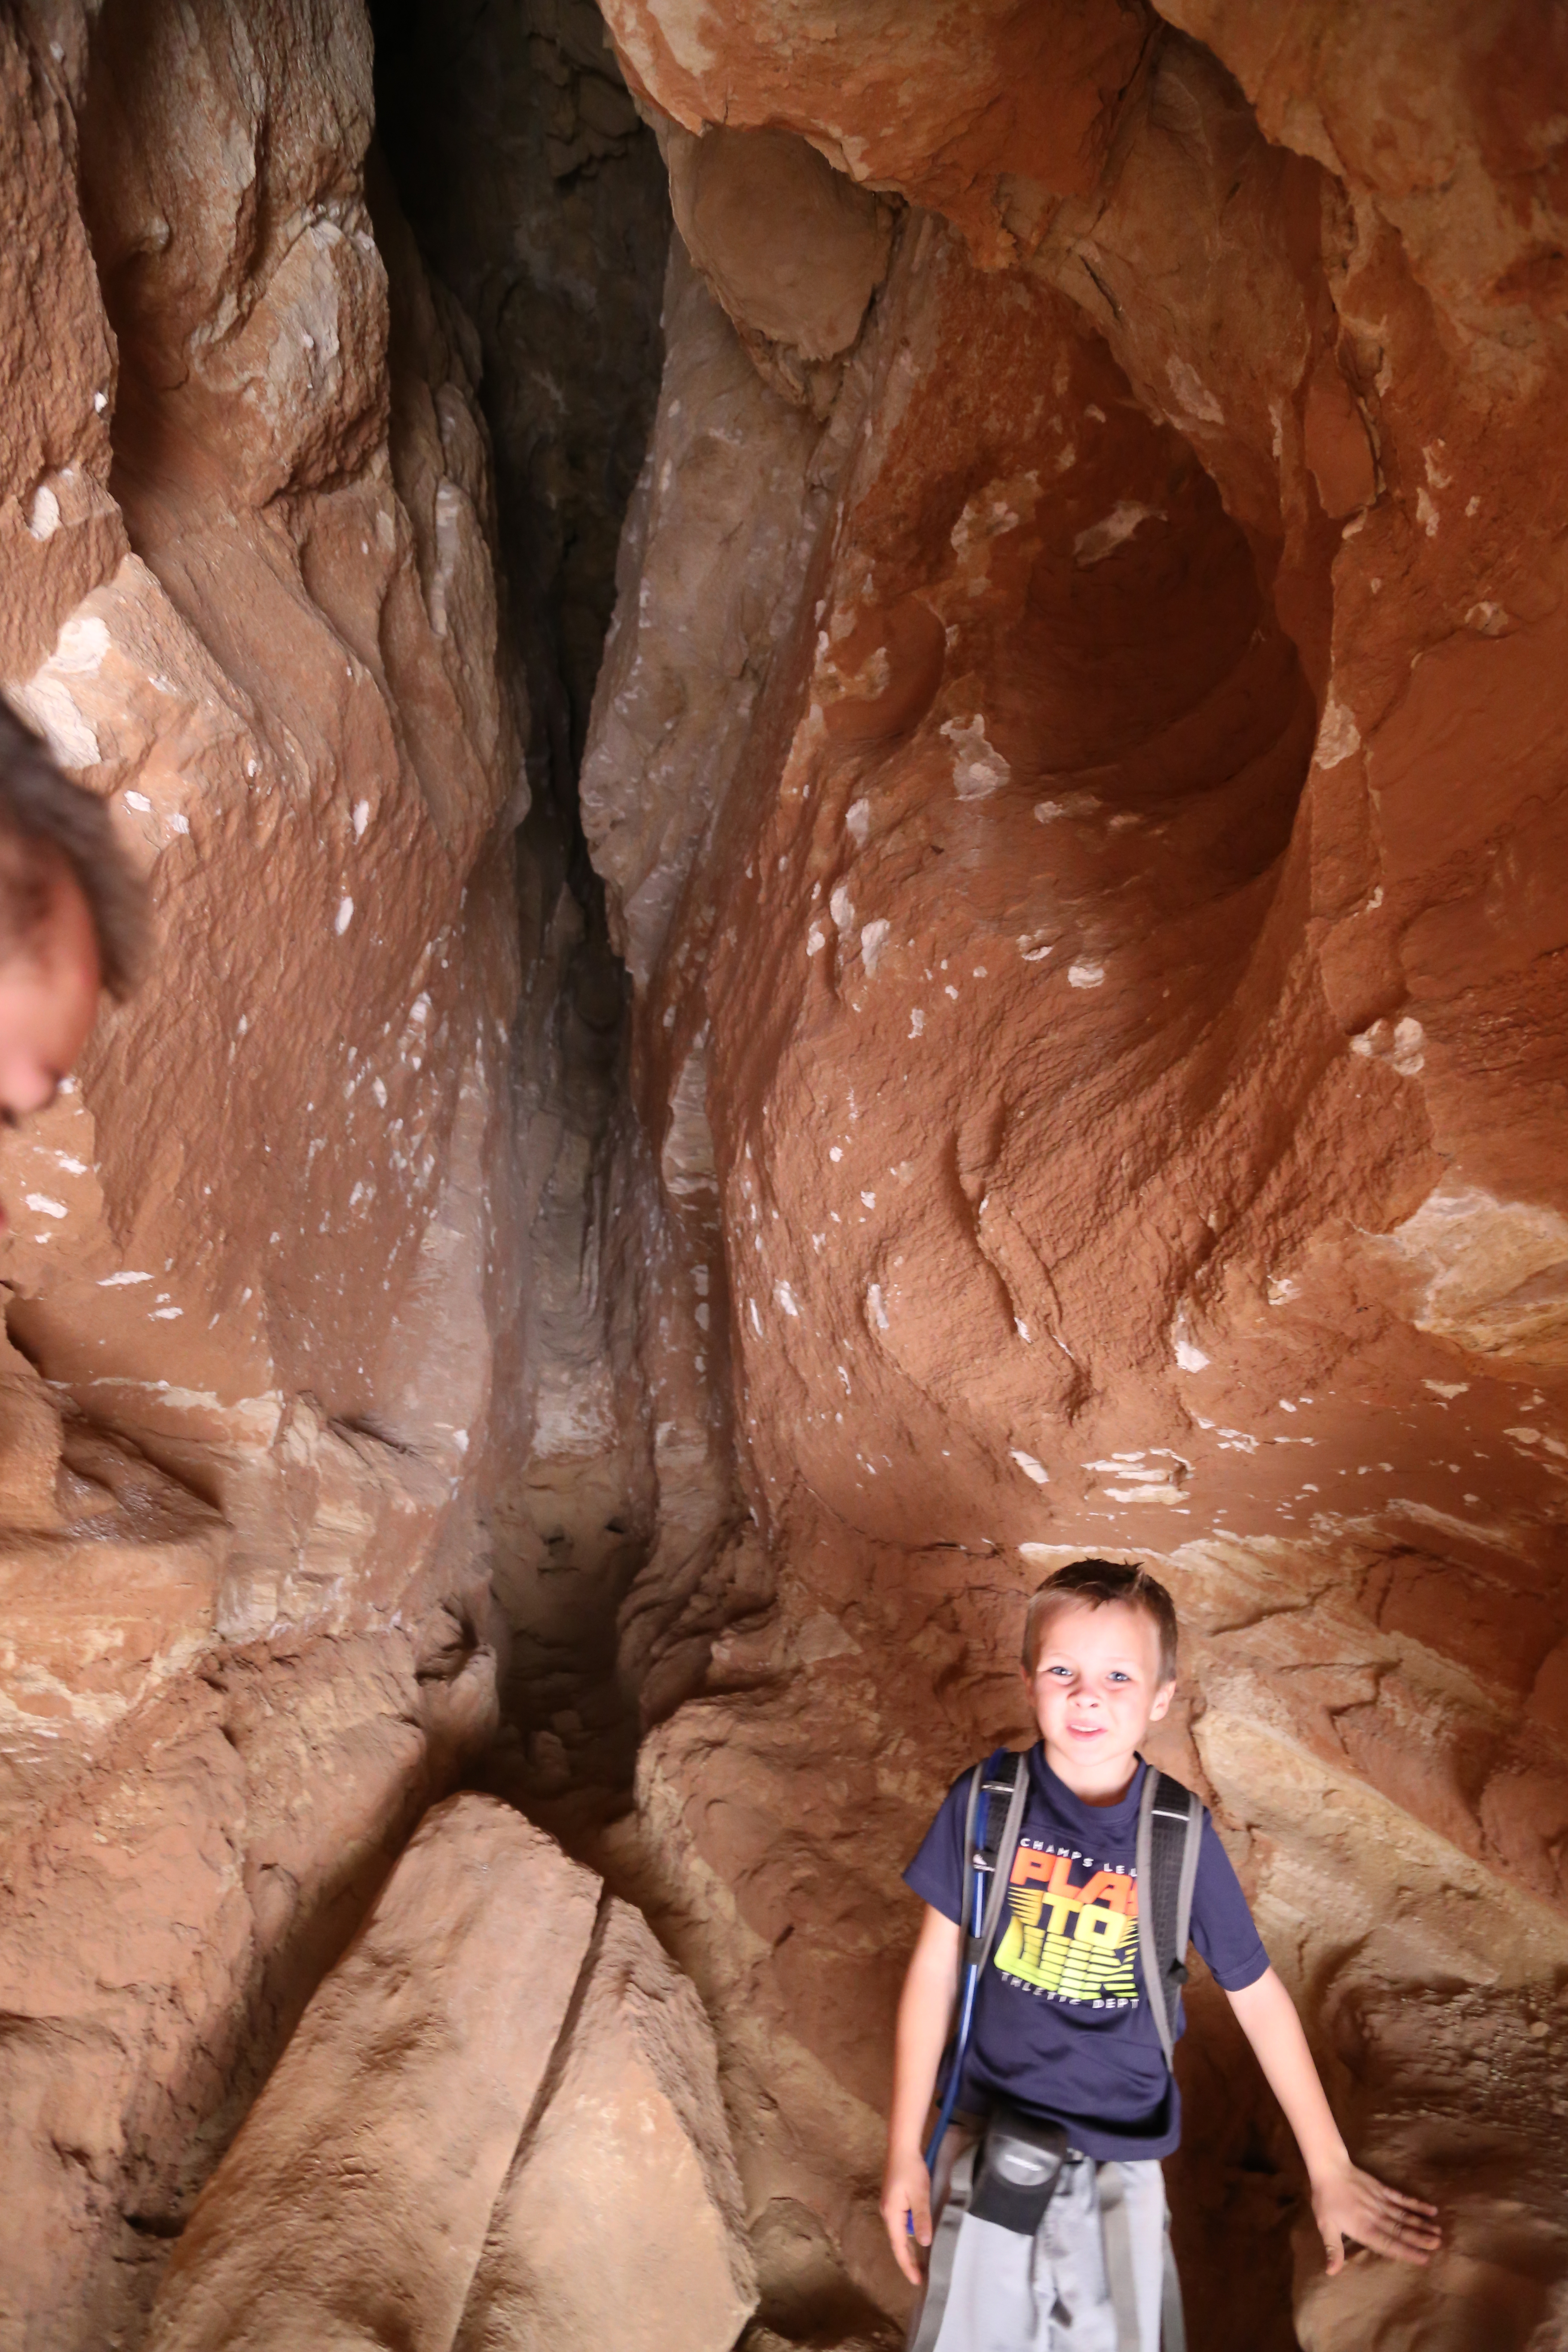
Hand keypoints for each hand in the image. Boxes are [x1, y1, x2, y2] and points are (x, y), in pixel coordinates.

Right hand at [881, 2144, 932, 2284]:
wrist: (902, 2146)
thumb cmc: (911, 2170)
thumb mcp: (920, 2195)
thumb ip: (921, 2218)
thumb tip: (923, 2243)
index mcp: (892, 2214)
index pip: (899, 2246)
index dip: (907, 2264)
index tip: (916, 2281)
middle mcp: (887, 2212)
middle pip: (897, 2242)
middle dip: (907, 2259)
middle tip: (919, 2276)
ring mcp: (889, 2205)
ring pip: (899, 2232)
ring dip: (908, 2247)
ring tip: (919, 2261)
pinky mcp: (894, 2198)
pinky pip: (900, 2223)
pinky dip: (908, 2234)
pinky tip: (916, 2234)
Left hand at [1311, 2160, 1440, 2272]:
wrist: (1329, 2168)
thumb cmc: (1325, 2200)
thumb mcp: (1325, 2226)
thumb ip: (1333, 2250)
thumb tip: (1331, 2272)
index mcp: (1364, 2229)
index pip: (1389, 2244)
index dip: (1407, 2251)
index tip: (1424, 2259)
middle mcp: (1376, 2217)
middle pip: (1401, 2230)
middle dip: (1420, 2239)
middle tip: (1438, 2245)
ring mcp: (1381, 2201)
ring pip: (1405, 2215)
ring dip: (1422, 2224)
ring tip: (1438, 2232)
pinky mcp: (1382, 2189)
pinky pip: (1402, 2198)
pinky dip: (1416, 2204)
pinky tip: (1430, 2209)